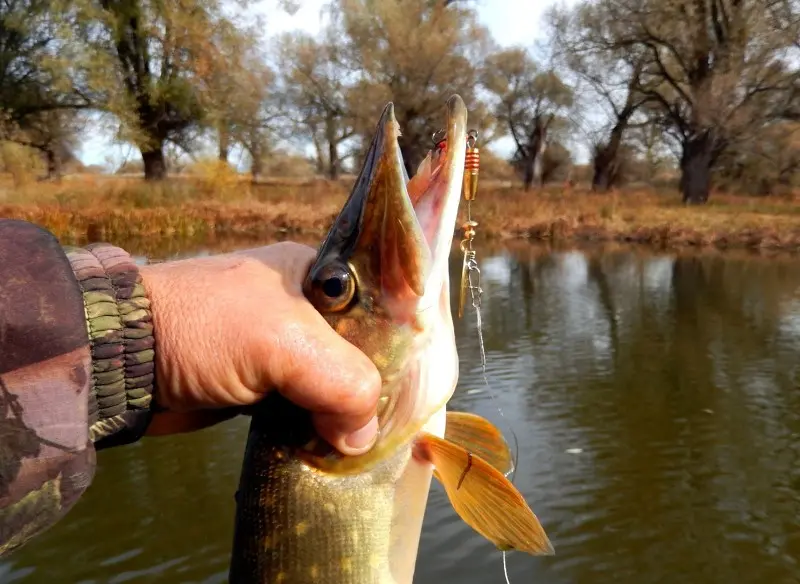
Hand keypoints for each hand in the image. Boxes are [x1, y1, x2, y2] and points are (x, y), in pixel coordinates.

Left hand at [138, 242, 380, 455]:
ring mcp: (281, 346)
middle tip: (391, 426)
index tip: (417, 391)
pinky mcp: (261, 382)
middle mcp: (305, 307)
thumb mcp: (287, 344)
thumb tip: (362, 438)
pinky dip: (317, 426)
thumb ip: (344, 383)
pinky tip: (332, 446)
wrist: (122, 359)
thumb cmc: (206, 329)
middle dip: (374, 389)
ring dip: (345, 414)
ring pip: (333, 383)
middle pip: (361, 351)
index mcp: (319, 277)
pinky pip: (306, 405)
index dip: (402, 349)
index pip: (382, 310)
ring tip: (365, 443)